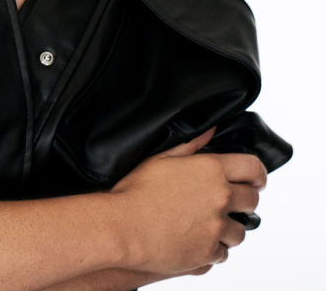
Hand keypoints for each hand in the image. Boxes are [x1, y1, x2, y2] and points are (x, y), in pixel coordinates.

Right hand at [109, 127, 266, 275]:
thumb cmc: (136, 191)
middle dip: (245, 200)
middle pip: (252, 200)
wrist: (124, 227)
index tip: (256, 179)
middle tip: (233, 202)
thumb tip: (210, 131)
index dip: (258, 173)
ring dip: (230, 227)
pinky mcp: (208, 252)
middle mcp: (219, 198)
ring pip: (240, 231)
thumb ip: (192, 144)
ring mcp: (216, 227)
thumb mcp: (161, 158)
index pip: (253, 168)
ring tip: (212, 224)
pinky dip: (216, 247)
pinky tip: (200, 240)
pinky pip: (224, 252)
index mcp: (211, 170)